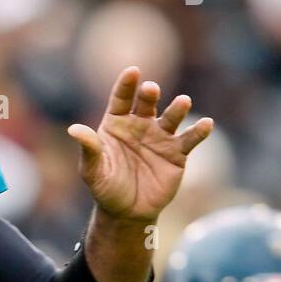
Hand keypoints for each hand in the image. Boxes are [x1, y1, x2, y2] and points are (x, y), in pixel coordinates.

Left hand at [67, 66, 212, 224]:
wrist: (127, 211)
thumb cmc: (105, 186)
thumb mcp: (92, 169)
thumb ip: (88, 148)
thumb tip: (74, 129)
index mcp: (116, 123)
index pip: (121, 99)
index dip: (126, 85)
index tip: (132, 71)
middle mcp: (140, 125)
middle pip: (146, 104)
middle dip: (149, 94)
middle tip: (151, 88)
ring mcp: (160, 137)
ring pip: (171, 118)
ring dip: (178, 109)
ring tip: (183, 101)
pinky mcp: (177, 153)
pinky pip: (189, 140)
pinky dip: (198, 132)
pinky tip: (206, 124)